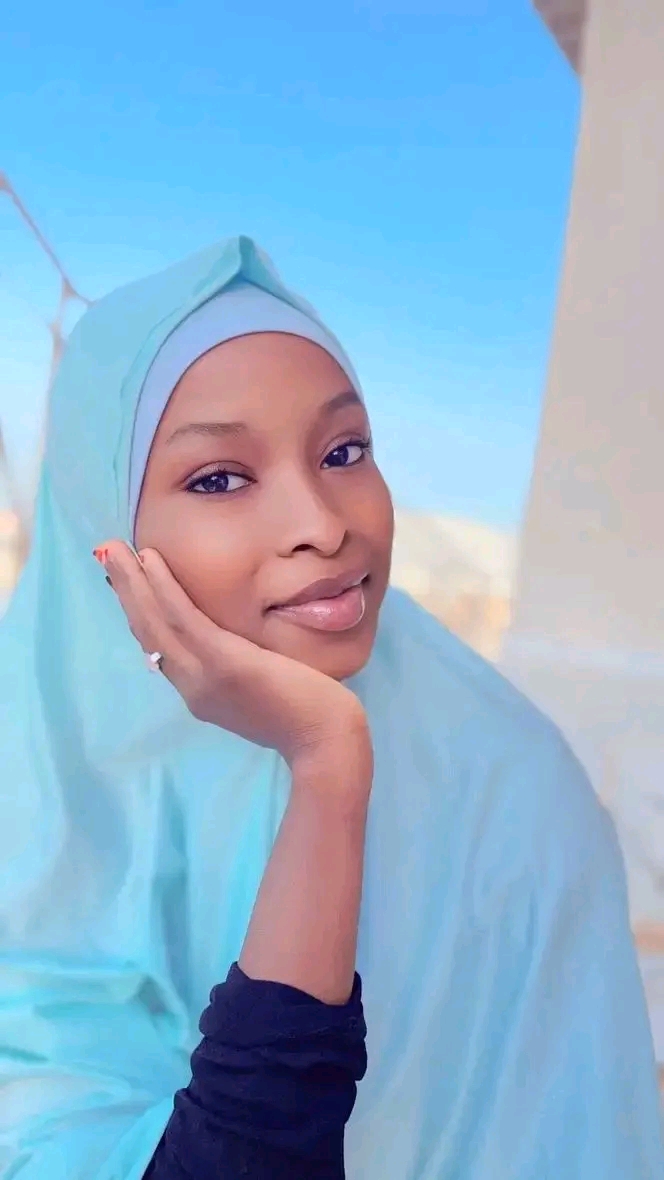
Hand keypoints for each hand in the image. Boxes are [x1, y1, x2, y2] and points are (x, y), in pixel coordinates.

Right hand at [100, 542, 371, 775]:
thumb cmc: (307, 715)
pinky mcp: (224, 664)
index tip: (127, 582)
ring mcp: (204, 677)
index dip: (139, 612)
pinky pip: (185, 620)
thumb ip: (238, 667)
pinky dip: (163, 589)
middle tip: (106, 554)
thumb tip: (233, 641)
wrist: (326, 743)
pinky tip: (152, 562)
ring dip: (132, 583)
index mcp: (199, 692)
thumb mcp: (261, 688)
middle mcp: (192, 687)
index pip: (159, 647)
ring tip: (114, 550)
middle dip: (125, 591)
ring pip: (156, 623)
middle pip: (148, 632)